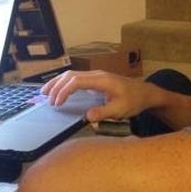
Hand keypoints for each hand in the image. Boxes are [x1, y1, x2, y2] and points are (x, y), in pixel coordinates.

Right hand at [41, 70, 156, 122]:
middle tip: (46, 99)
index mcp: (102, 80)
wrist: (145, 93)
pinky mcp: (96, 79)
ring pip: (72, 75)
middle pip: (71, 75)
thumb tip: (87, 116)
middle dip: (56, 86)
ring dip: (58, 82)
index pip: (77, 82)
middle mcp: (97, 75)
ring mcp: (96, 76)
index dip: (64, 91)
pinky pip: (77, 78)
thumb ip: (104, 112)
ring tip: (45, 92)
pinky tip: (59, 90)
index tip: (57, 103)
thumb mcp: (121, 110)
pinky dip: (65, 83)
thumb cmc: (134, 101)